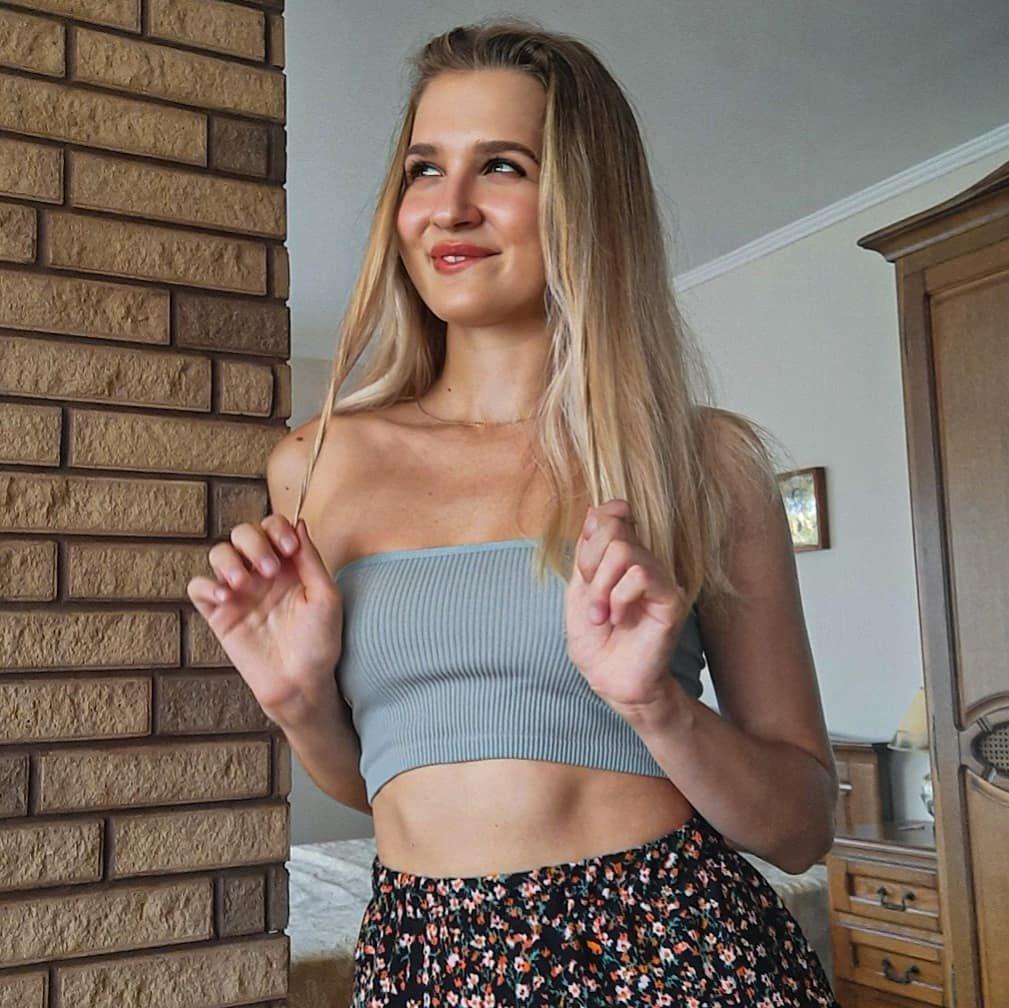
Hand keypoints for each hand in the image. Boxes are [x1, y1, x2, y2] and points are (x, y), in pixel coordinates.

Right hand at [186, 514, 343, 725]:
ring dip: (228, 560)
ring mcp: (239, 592)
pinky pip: (198, 588)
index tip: (288, 547)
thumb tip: (299, 521)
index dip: (276, 528)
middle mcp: (262, 573)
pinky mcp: (219, 615)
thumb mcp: (325, 597)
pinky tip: (224, 598)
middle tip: (270, 570)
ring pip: (219, 554)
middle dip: (254, 543)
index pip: (273, 527)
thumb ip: (310, 559)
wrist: (302, 682)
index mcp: (289, 565)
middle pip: (243, 533)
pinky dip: (206, 585)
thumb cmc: (320, 641)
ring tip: (243, 583)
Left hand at [564, 499, 690, 716]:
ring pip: (624, 551)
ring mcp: (659, 578)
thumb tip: (596, 511)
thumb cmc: (595, 640)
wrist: (609, 679)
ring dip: (601, 587)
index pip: (613, 512)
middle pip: (613, 528)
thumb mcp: (578, 589)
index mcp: (621, 555)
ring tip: (601, 614)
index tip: (585, 569)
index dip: (592, 531)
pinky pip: (639, 576)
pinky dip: (619, 599)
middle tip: (591, 599)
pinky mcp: (670, 598)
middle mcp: (643, 561)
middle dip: (589, 563)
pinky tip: (619, 619)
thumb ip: (587, 552)